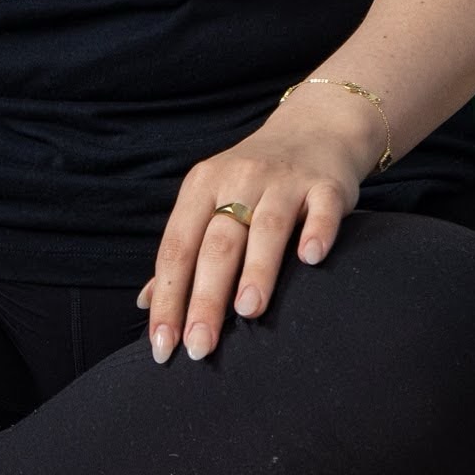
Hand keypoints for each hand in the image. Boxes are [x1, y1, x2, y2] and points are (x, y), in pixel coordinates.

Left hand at [143, 90, 391, 361]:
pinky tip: (311, 259)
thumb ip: (183, 252)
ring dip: (256, 270)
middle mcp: (239, 180)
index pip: (177, 249)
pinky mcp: (327, 184)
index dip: (167, 298)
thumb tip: (146, 304)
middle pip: (217, 244)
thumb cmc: (254, 180)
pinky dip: (317, 232)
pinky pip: (322, 209)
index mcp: (201, 187)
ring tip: (248, 311)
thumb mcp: (210, 202)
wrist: (315, 127)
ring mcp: (285, 181)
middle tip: (200, 346)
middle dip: (205, 298)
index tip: (163, 345)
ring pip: (266, 227)